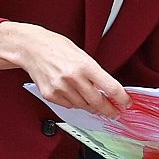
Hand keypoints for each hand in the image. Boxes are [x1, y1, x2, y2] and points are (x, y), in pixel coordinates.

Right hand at [0, 22, 131, 117]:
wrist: (31, 48)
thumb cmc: (57, 47)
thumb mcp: (82, 55)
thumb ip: (95, 73)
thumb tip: (108, 89)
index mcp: (85, 65)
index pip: (110, 87)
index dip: (121, 98)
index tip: (126, 103)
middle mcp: (73, 78)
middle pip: (98, 102)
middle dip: (109, 109)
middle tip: (114, 112)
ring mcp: (61, 88)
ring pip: (83, 106)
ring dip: (91, 106)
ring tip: (93, 101)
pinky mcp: (50, 95)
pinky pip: (69, 106)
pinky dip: (75, 103)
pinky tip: (73, 94)